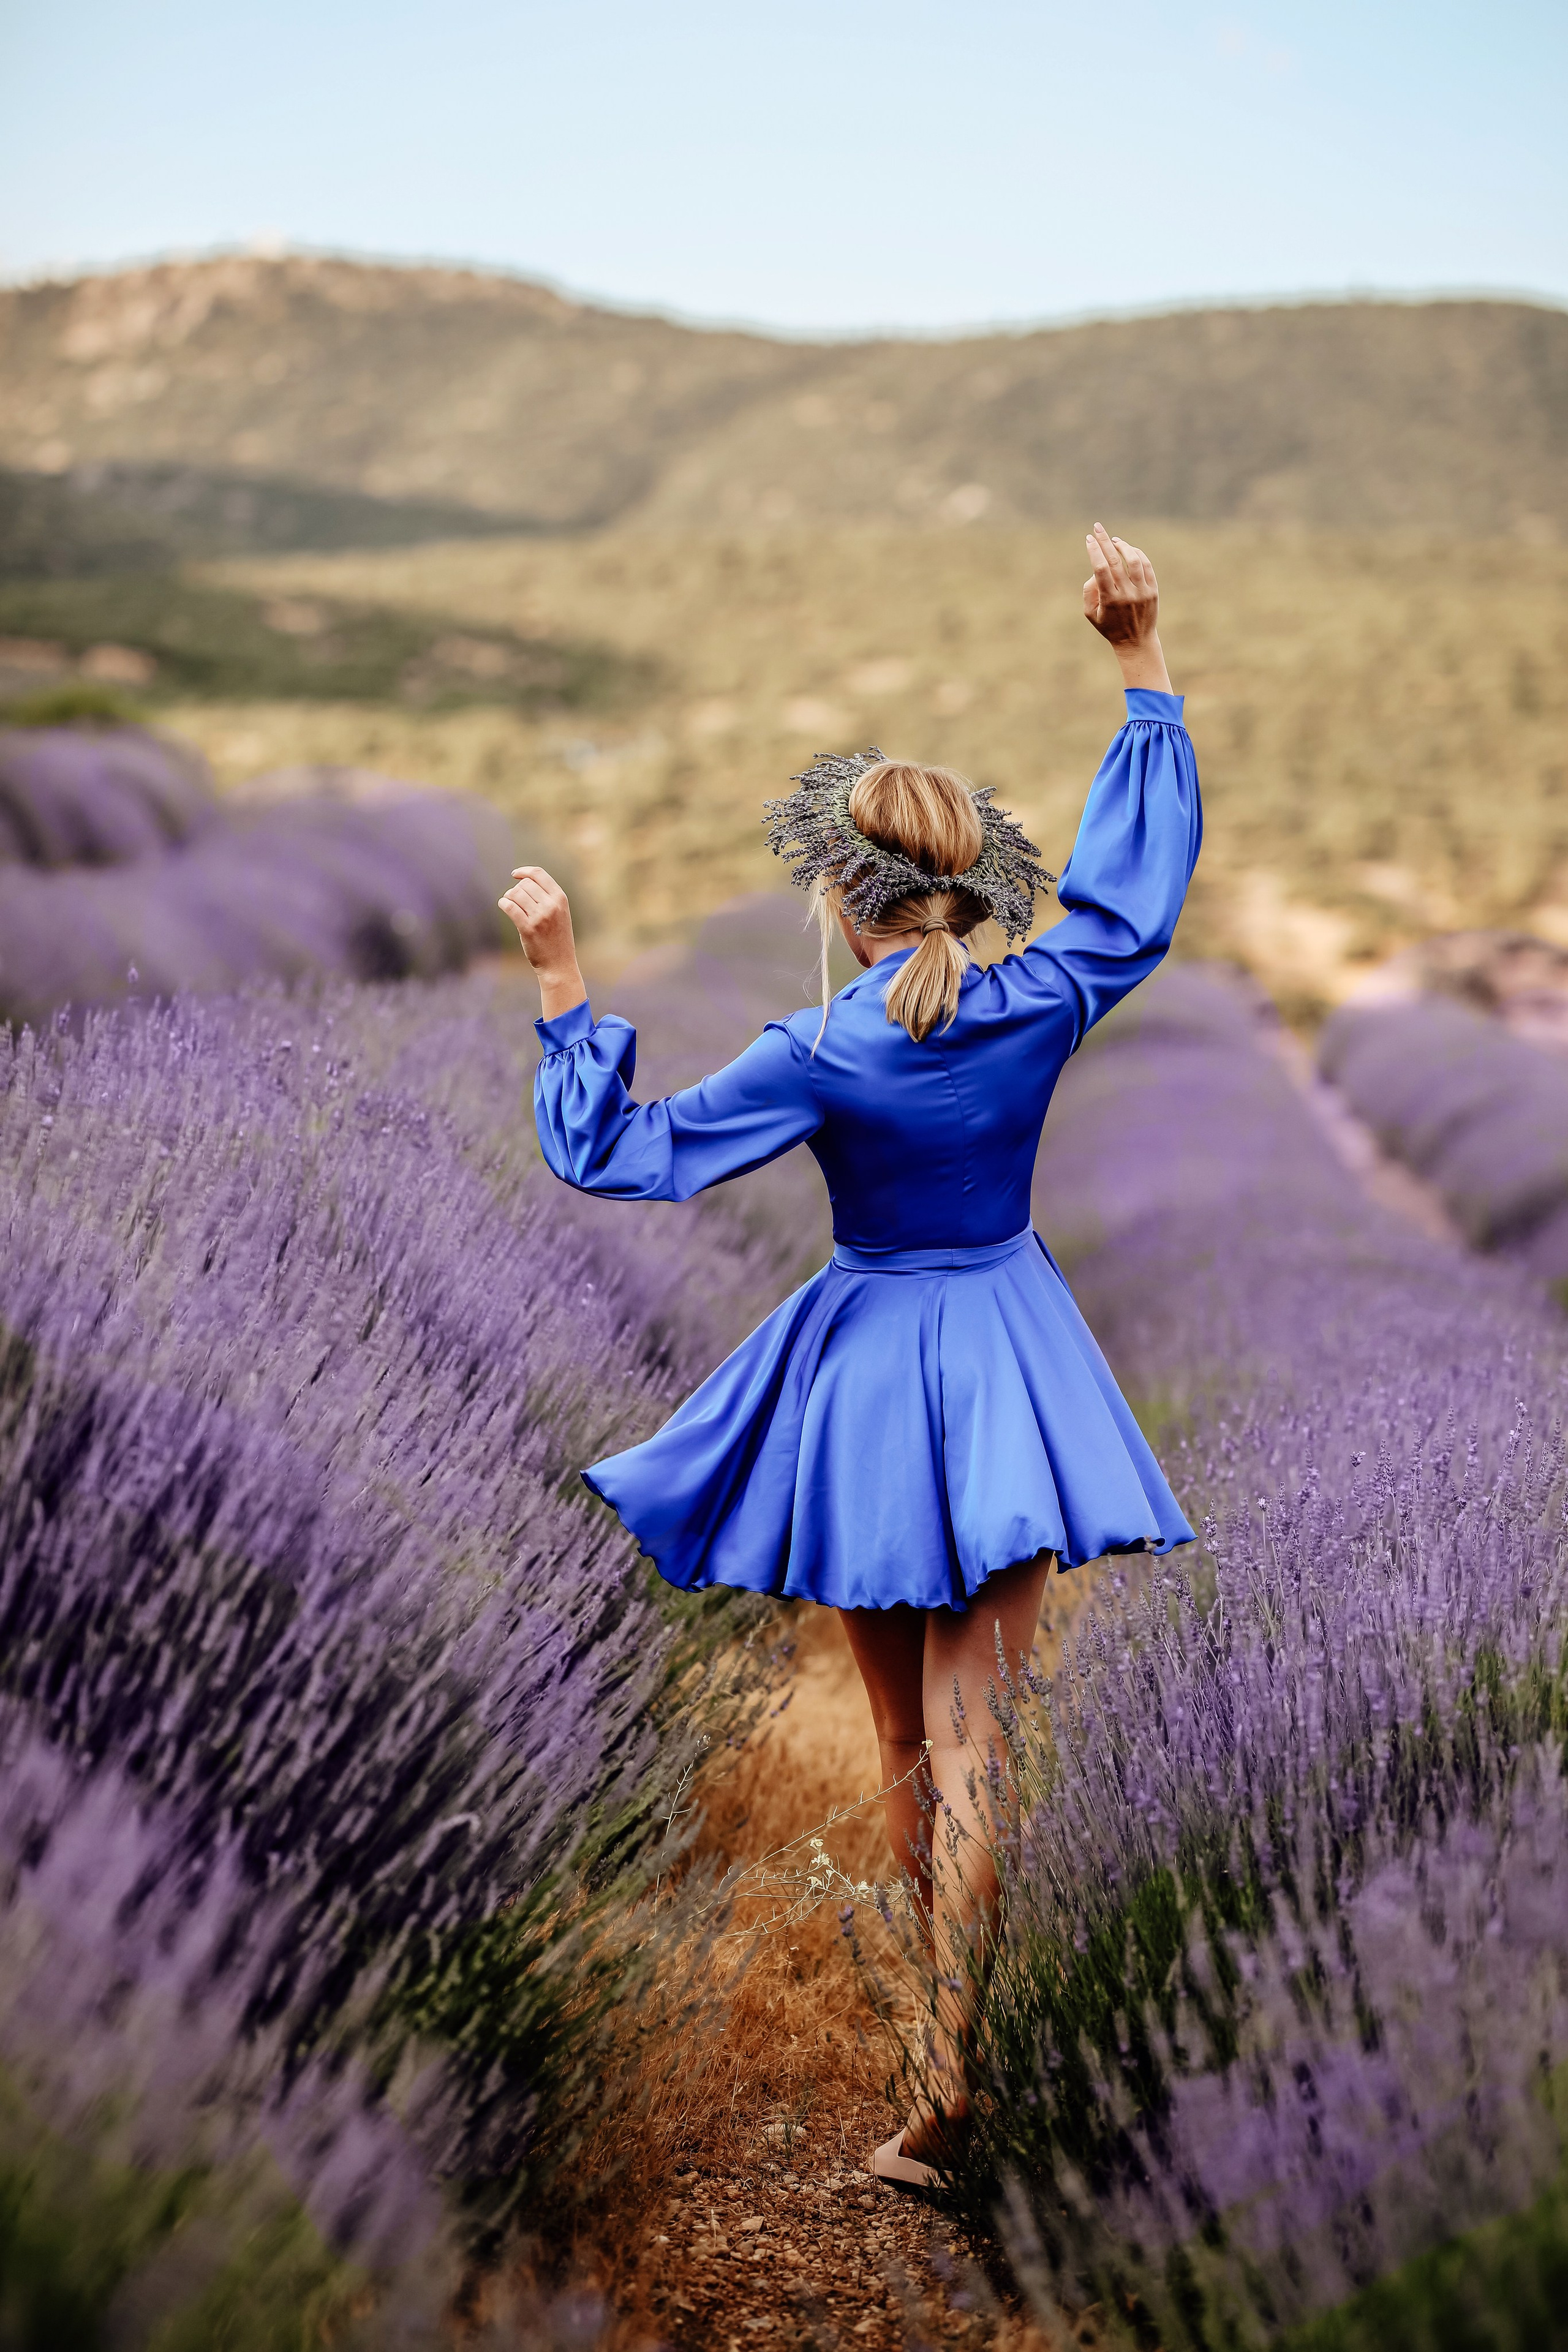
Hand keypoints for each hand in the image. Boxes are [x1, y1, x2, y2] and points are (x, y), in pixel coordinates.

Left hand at [498, 865, 586, 1017]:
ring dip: (509, 897)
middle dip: (516, 890)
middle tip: (515, 900)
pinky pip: (509, 907)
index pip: (539, 874)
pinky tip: (504, 906)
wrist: (559, 965)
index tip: (515, 874)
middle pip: (525, 884)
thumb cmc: (557, 939)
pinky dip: (503, 904)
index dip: (524, 871)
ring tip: (510, 904)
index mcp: (560, 899)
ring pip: (515, 894)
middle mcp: (551, 905)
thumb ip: (547, 897)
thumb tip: (523, 881)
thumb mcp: (560, 913)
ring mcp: (540, 917)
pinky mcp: (528, 928)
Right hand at [1082, 523, 1172, 692]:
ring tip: (1114, 540)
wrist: (1136, 642)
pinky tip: (1129, 550)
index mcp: (1110, 600)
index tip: (1089, 539)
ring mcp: (1142, 591)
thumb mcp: (1091, 614)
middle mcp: (1127, 594)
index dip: (1094, 551)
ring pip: (1134, 560)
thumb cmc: (1109, 627)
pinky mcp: (1153, 590)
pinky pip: (1146, 566)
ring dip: (1123, 546)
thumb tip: (1096, 571)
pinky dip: (1137, 554)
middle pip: (1115, 560)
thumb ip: (1088, 591)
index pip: (1101, 569)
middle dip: (1104, 541)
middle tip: (1097, 527)